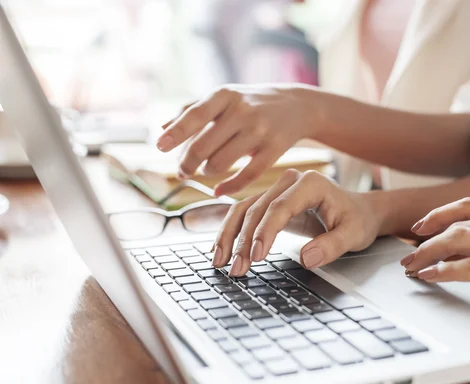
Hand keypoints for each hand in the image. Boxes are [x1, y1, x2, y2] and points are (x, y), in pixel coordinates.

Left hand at [156, 85, 322, 195]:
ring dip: (208, 171)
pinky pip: (247, 176)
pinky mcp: (275, 149)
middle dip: (187, 163)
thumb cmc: (251, 101)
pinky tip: (218, 191)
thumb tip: (161, 128)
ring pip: (221, 163)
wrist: (298, 105)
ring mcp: (260, 130)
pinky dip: (228, 188)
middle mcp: (242, 111)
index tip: (159, 147)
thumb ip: (192, 110)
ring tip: (208, 169)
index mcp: (225, 95)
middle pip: (203, 146)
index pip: (195, 115)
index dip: (176, 133)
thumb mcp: (224, 97)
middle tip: (182, 171)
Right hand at [211, 169, 381, 276]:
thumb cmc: (357, 220)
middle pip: (257, 209)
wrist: (359, 211)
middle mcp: (290, 182)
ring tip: (220, 263)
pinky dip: (231, 232)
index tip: (257, 256)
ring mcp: (277, 190)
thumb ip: (332, 246)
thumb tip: (306, 258)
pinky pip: (245, 214)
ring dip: (229, 237)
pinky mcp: (270, 202)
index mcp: (311, 184)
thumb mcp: (354, 235)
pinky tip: (220, 250)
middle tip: (236, 269)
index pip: (279, 207)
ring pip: (244, 210)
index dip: (265, 232)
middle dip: (243, 241)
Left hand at [401, 197, 469, 328]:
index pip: (469, 205)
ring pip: (460, 240)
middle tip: (408, 255)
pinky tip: (432, 276)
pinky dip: (446, 271)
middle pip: (458, 223)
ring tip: (414, 267)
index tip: (419, 227)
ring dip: (429, 254)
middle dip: (426, 240)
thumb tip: (455, 252)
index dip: (439, 215)